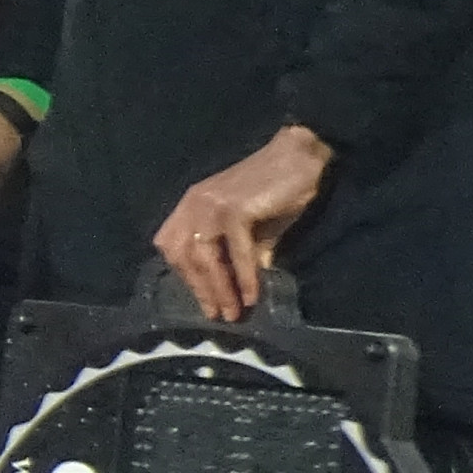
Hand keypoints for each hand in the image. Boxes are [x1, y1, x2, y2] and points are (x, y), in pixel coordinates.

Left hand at [151, 123, 331, 321]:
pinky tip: (251, 295)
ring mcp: (211, 205)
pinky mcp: (234, 208)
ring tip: (232, 313)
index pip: (172, 247)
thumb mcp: (251, 228)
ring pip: (205, 257)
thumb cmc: (276, 192)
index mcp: (190, 206)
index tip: (202, 299)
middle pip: (183, 256)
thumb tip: (240, 291)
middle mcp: (193, 204)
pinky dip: (243, 276)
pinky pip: (236, 251)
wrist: (300, 157)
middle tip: (216, 315)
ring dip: (219, 289)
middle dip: (199, 289)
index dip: (184, 276)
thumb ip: (239, 254)